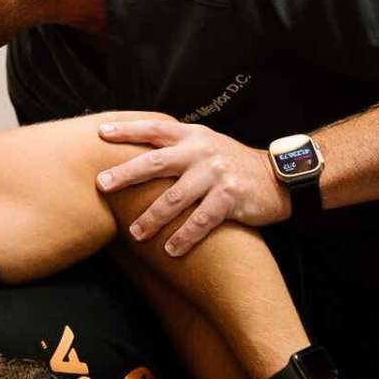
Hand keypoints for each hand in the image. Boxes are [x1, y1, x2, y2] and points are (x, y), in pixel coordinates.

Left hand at [97, 116, 290, 255]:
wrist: (277, 175)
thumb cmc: (232, 163)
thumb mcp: (206, 145)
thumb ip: (178, 147)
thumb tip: (137, 156)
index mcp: (192, 136)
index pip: (154, 128)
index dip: (128, 130)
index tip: (101, 133)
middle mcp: (201, 151)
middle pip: (156, 162)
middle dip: (126, 174)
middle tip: (103, 185)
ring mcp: (215, 174)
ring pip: (175, 198)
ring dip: (152, 217)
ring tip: (136, 234)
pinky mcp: (230, 197)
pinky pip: (201, 221)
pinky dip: (184, 237)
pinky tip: (171, 250)